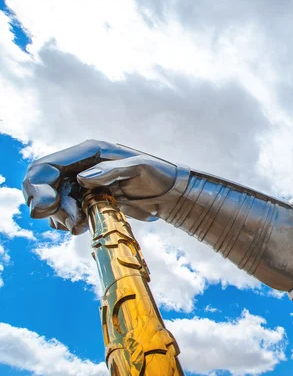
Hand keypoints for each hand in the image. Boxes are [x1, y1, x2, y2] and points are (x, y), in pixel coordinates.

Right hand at [22, 140, 183, 234]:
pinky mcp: (86, 199)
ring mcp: (81, 183)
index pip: (46, 166)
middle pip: (42, 184)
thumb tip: (82, 178)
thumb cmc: (159, 174)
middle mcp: (80, 165)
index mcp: (89, 152)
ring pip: (52, 201)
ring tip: (81, 225)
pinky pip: (65, 212)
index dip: (38, 187)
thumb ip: (113, 170)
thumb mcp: (142, 167)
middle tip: (69, 223)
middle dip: (47, 205)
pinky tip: (84, 226)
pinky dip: (68, 222)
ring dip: (59, 217)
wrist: (170, 193)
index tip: (46, 209)